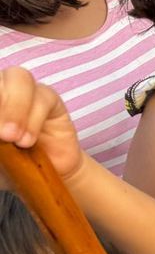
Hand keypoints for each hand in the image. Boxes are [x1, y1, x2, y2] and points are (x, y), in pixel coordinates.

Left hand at [0, 66, 84, 184]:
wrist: (43, 176)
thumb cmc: (10, 163)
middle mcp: (3, 88)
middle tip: (0, 134)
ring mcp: (27, 91)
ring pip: (19, 78)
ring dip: (14, 108)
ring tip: (10, 137)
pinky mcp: (51, 99)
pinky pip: (43, 98)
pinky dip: (33, 120)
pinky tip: (27, 141)